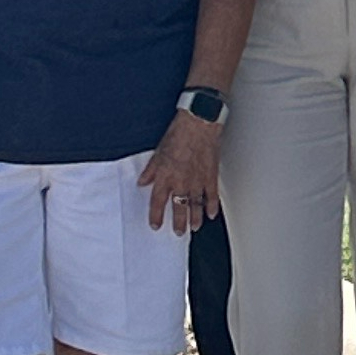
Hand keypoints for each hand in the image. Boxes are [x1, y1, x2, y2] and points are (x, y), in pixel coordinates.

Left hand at [140, 116, 222, 230]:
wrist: (199, 122)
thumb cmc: (179, 132)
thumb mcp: (158, 151)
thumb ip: (151, 170)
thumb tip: (143, 182)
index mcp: (165, 176)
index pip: (158, 202)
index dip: (156, 216)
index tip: (156, 224)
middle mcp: (181, 182)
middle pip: (179, 208)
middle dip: (178, 223)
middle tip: (178, 232)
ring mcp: (197, 180)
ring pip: (195, 205)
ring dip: (194, 218)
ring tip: (194, 227)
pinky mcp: (211, 175)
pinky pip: (212, 195)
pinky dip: (212, 206)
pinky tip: (211, 213)